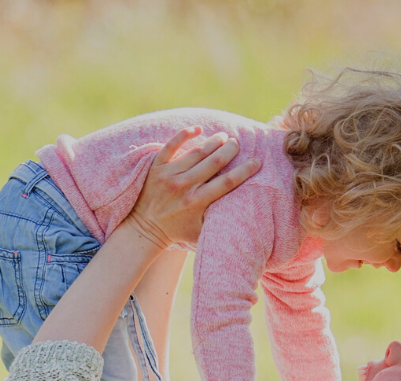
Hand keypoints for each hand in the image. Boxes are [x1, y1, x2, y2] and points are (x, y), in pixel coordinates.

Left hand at [128, 127, 259, 251]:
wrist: (144, 229)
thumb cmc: (178, 231)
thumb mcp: (200, 231)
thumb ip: (218, 220)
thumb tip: (244, 214)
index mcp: (197, 202)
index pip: (227, 182)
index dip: (244, 170)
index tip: (256, 161)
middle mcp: (184, 187)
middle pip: (214, 162)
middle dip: (229, 150)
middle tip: (237, 143)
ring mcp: (169, 175)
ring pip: (196, 153)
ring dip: (213, 142)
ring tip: (223, 136)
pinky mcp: (156, 168)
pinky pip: (171, 146)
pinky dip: (184, 135)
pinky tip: (197, 129)